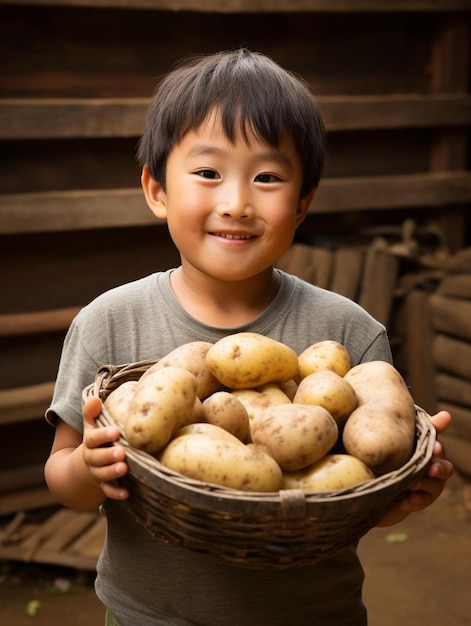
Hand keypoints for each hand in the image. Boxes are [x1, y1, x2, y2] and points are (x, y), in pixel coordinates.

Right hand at [82, 396, 129, 500]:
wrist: (86, 464)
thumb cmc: (97, 439)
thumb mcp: (91, 425)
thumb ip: (92, 412)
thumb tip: (94, 399)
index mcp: (90, 442)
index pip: (93, 438)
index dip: (103, 436)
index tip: (115, 432)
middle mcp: (92, 458)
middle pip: (97, 457)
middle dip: (109, 455)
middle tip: (121, 453)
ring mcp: (97, 472)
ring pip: (102, 474)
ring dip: (112, 472)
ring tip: (124, 468)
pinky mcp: (105, 485)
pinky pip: (109, 490)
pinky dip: (116, 493)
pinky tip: (127, 493)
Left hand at [377, 410, 453, 526]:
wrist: (371, 483)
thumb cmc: (383, 454)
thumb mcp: (390, 439)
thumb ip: (404, 425)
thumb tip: (425, 410)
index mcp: (425, 448)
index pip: (436, 443)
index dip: (437, 446)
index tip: (434, 448)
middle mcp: (431, 465)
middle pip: (444, 467)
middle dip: (439, 468)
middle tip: (431, 468)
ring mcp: (427, 484)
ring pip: (435, 486)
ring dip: (425, 485)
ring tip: (412, 485)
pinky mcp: (418, 500)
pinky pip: (422, 501)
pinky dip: (415, 501)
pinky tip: (405, 500)